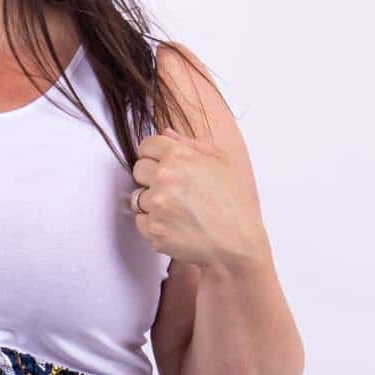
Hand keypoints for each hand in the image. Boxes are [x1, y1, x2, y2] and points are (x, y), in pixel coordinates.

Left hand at [127, 124, 268, 270]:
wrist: (237, 241)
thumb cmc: (233, 201)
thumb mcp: (220, 161)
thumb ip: (189, 144)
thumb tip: (165, 133)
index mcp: (179, 155)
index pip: (146, 146)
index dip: (153, 155)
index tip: (160, 164)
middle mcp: (164, 177)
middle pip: (138, 170)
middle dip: (151, 177)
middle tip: (173, 189)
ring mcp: (157, 205)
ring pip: (137, 197)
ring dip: (152, 202)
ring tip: (177, 209)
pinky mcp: (154, 230)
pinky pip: (140, 221)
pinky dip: (153, 224)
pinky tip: (175, 225)